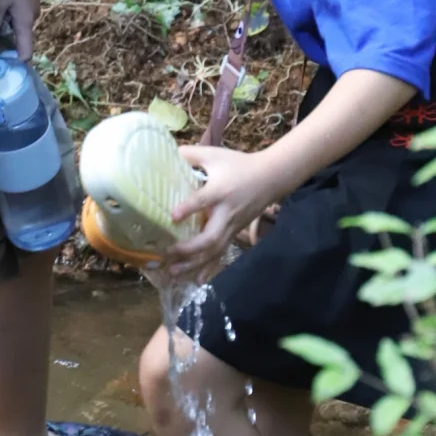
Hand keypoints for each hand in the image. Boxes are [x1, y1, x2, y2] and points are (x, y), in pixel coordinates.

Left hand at [0, 0, 40, 60]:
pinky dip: (6, 13)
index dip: (17, 62)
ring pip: (16, 22)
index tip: (3, 71)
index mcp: (26, 21)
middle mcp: (32, 14)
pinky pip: (15, 10)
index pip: (26, 51)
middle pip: (20, 36)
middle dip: (6, 42)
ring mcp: (30, 3)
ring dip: (4, 25)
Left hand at [164, 144, 280, 280]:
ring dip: (193, 264)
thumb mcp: (214, 155)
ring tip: (173, 273)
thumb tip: (165, 154)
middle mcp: (226, 213)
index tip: (172, 216)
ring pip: (214, 251)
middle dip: (189, 249)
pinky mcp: (235, 234)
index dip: (188, 209)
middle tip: (168, 252)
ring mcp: (232, 227)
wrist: (270, 178)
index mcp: (220, 190)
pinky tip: (195, 280)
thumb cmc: (238, 165)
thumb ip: (190, 155)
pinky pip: (220, 254)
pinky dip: (207, 268)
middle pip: (211, 237)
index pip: (203, 201)